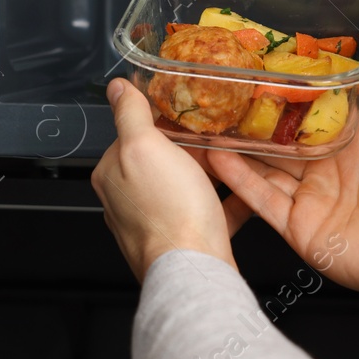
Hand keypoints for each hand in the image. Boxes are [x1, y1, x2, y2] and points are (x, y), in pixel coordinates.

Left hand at [91, 78, 239, 281]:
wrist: (195, 271)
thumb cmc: (169, 211)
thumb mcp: (144, 147)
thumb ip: (130, 114)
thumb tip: (117, 87)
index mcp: (113, 175)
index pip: (132, 134)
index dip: (161, 120)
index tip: (187, 111)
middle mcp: (128, 201)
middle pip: (162, 160)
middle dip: (190, 147)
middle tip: (218, 133)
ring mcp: (157, 222)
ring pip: (187, 185)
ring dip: (212, 171)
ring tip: (237, 156)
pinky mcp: (185, 239)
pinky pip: (209, 211)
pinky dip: (227, 199)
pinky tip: (246, 189)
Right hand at [207, 56, 358, 314]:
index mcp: (355, 143)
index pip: (310, 116)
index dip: (286, 98)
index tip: (260, 76)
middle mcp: (329, 170)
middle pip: (280, 142)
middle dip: (253, 123)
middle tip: (223, 99)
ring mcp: (313, 199)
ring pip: (264, 168)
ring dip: (237, 148)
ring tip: (209, 125)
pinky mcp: (300, 227)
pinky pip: (262, 200)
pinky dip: (239, 180)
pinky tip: (219, 158)